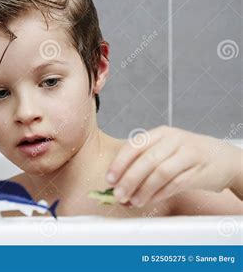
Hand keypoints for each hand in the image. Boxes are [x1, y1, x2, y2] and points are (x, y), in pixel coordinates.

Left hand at [105, 126, 239, 207]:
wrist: (224, 159)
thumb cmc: (186, 155)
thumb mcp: (165, 149)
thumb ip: (142, 162)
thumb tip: (117, 183)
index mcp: (161, 133)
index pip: (135, 145)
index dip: (120, 163)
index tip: (109, 179)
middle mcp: (174, 140)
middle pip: (147, 160)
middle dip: (129, 179)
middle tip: (118, 194)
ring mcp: (189, 154)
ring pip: (161, 172)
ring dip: (144, 190)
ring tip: (133, 201)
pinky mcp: (199, 171)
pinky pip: (175, 184)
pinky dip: (159, 194)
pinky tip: (149, 200)